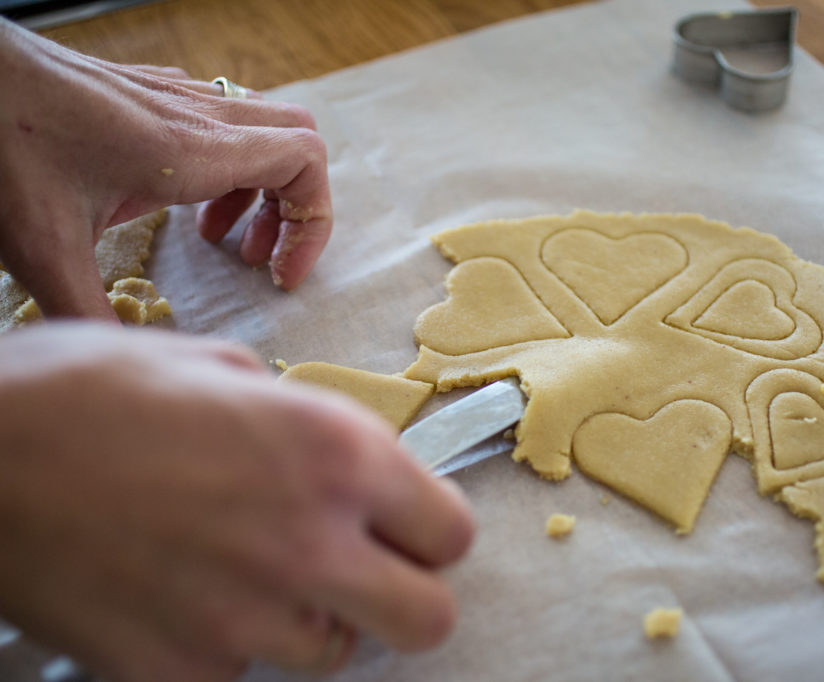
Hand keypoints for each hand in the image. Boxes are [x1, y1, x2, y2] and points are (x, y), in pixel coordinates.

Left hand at [0, 19, 332, 319]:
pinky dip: (230, 168)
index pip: (304, 163)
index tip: (279, 273)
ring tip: (222, 240)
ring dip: (262, 189)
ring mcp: (178, 98)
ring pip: (266, 130)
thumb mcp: (43, 246)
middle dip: (295, 208)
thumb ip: (90, 312)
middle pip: (299, 142)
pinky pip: (226, 123)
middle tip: (258, 258)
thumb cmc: (1, 144)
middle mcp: (198, 116)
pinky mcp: (154, 95)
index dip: (311, 225)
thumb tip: (129, 366)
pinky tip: (183, 205)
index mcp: (192, 150)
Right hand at [0, 323, 473, 681]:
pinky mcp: (176, 673)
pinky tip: (181, 596)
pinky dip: (224, 647)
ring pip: (333, 653)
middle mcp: (306, 541)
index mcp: (332, 452)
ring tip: (246, 570)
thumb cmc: (89, 389)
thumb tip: (336, 457)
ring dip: (309, 618)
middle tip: (359, 568)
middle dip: (404, 596)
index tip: (402, 524)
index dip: (430, 529)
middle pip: (427, 618)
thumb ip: (302, 419)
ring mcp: (242, 620)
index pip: (451, 532)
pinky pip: (239, 676)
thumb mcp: (220, 367)